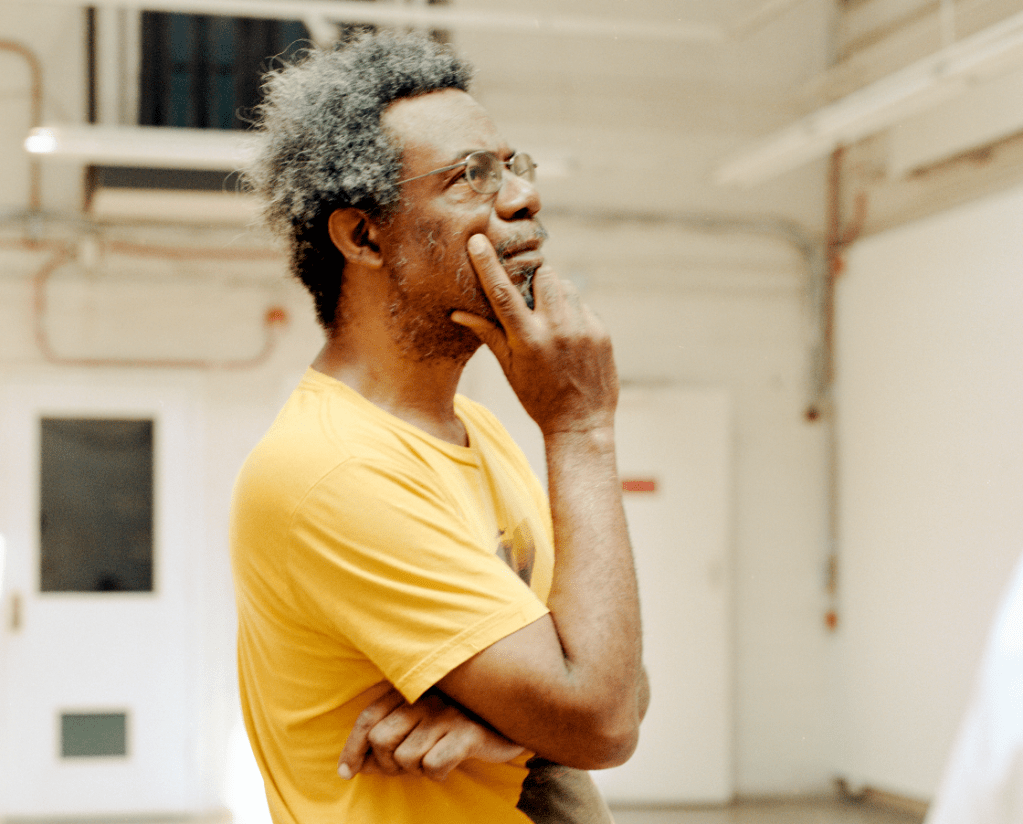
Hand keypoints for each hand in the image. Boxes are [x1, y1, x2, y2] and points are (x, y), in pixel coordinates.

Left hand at [337, 687, 525, 781]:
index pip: (367, 718)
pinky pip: (434, 766)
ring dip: (414, 770)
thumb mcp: (423, 719)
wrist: (516, 709)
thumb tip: (357, 765)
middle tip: (402, 768)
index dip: (352, 749)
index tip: (347, 772)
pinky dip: (437, 774)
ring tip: (431, 761)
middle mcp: (426, 697)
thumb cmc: (460, 718)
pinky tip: (448, 765)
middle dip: (386, 764)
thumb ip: (390, 735)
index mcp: (411, 688)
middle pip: (380, 740)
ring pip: (405, 758)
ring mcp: (447, 714)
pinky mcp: (467, 733)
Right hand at [452, 234, 617, 436]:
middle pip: (542, 275)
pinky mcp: (600, 330)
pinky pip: (582, 304)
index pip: (502, 292)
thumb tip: (457, 313)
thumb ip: (488, 334)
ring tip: (550, 320)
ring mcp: (582, 328)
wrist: (581, 421)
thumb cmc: (537, 397)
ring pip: (565, 286)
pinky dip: (572, 311)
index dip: (488, 263)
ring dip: (554, 294)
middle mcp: (556, 329)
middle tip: (529, 297)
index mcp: (527, 339)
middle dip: (533, 279)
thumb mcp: (509, 368)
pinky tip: (569, 336)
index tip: (478, 239)